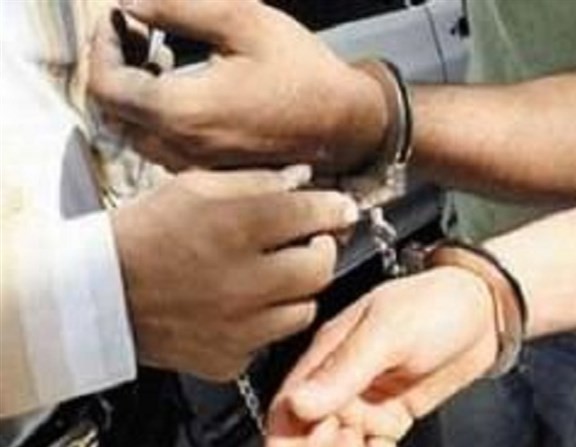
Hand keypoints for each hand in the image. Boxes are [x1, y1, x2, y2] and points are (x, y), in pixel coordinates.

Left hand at [89, 0, 386, 171]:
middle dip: (114, 66)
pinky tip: (178, 86)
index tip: (118, 19)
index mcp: (185, 111)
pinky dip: (152, 112)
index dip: (101, 47)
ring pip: (133, 130)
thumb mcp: (245, 23)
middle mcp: (180, 147)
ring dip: (133, 90)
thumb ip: (178, 8)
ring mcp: (193, 164)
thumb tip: (131, 2)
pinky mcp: (207, 169)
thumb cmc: (302, 73)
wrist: (343, 125)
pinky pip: (158, 144)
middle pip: (113, 111)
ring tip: (156, 56)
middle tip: (136, 32)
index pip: (107, 87)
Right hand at [112, 166, 359, 380]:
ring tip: (272, 275)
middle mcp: (243, 281)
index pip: (312, 214)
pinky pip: (269, 339)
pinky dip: (265, 321)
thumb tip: (301, 180)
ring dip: (298, 288)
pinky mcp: (228, 358)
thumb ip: (255, 181)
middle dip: (322, 249)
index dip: (335, 208)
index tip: (342, 209)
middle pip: (321, 267)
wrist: (99, 291)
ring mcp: (238, 327)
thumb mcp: (194, 187)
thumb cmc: (142, 233)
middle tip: (308, 241)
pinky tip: (242, 305)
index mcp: (236, 227)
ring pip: (304, 308)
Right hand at [265, 267, 498, 446]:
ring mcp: (368, 398)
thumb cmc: (434, 303)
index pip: (289, 405)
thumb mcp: (387, 332)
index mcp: (328, 353)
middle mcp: (343, 379)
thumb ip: (343, 369)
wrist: (483, 308)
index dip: (285, 439)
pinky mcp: (393, 412)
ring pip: (340, 444)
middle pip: (311, 431)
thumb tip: (298, 402)